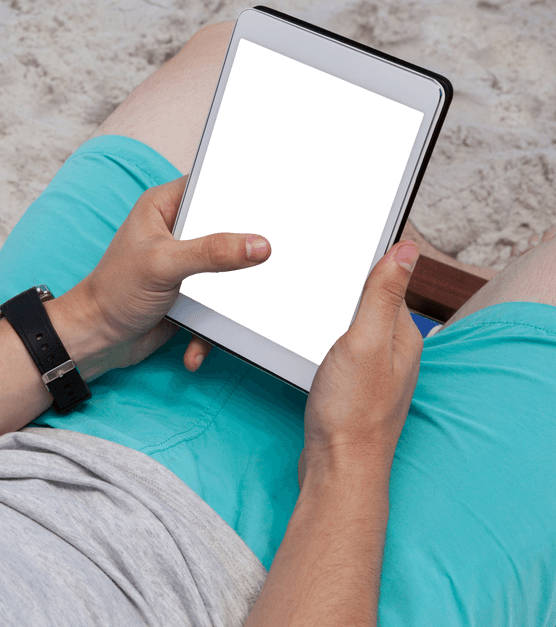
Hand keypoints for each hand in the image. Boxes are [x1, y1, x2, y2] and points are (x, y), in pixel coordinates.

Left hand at [72, 175, 270, 374]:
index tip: (274, 203)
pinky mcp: (191, 295)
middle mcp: (177, 231)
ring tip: (246, 314)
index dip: (241, 192)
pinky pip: (219, 305)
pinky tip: (195, 350)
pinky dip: (213, 328)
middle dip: (246, 251)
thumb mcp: (164, 264)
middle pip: (227, 231)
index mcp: (164, 206)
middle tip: (274, 259)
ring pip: (229, 272)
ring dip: (235, 298)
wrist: (96, 340)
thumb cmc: (114, 292)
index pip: (211, 185)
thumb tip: (259, 245)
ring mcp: (186, 264)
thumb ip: (212, 252)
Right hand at [298, 241, 423, 486]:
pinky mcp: (346, 383)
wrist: (336, 468)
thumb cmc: (352, 412)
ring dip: (322, 306)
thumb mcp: (365, 343)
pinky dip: (314, 331)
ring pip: (345, 321)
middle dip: (338, 279)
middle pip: (364, 299)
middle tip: (303, 258)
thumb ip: (382, 295)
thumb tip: (407, 248)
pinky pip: (332, 344)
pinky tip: (294, 329)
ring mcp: (368, 367)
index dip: (363, 255)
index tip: (335, 232)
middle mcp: (390, 348)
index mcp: (401, 333)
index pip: (386, 279)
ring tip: (293, 288)